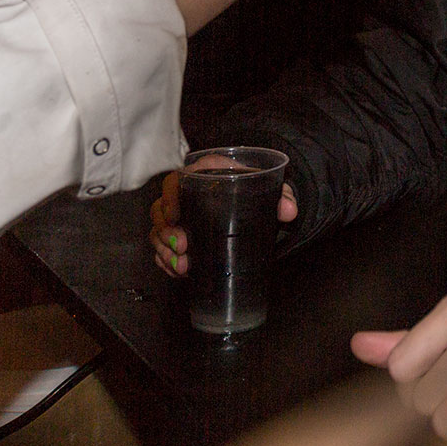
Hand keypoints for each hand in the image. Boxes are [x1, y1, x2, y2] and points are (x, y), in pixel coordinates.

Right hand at [149, 161, 296, 275]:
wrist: (253, 200)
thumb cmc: (254, 188)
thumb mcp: (268, 188)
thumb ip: (281, 196)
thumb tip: (288, 210)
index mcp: (203, 174)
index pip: (176, 180)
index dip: (170, 198)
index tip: (175, 216)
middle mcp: (186, 193)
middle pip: (161, 209)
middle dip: (166, 231)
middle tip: (181, 248)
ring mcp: (180, 217)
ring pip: (158, 231)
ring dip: (165, 250)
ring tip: (181, 266)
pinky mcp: (180, 235)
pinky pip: (162, 248)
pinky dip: (167, 261)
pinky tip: (178, 271)